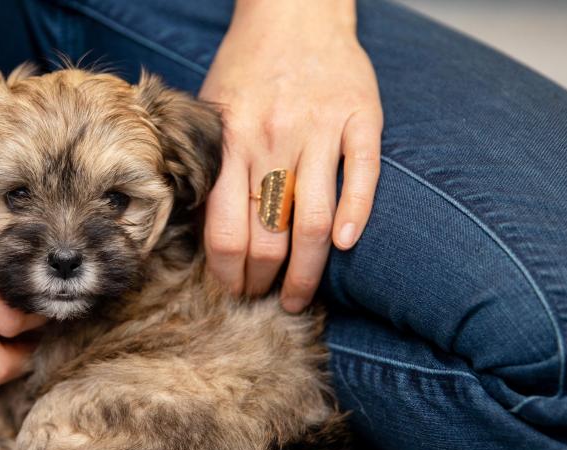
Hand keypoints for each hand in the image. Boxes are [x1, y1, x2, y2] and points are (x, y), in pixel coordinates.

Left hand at [199, 0, 382, 309]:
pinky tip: (345, 247)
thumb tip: (204, 236)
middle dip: (265, 282)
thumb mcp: (210, 113)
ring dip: (307, 271)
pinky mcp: (362, 118)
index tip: (232, 292)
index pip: (225, 231)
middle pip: (269, 237)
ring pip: (314, 221)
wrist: (295, 10)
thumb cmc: (247, 68)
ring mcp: (320, 129)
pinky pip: (362, 176)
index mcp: (231, 144)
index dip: (228, 274)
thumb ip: (209, 168)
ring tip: (299, 297)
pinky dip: (356, 216)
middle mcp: (273, 140)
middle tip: (267, 302)